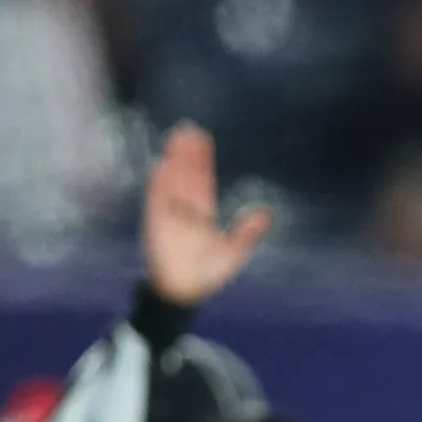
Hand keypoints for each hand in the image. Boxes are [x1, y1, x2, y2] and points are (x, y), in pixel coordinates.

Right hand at [140, 123, 269, 306]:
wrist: (185, 293)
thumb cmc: (208, 274)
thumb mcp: (233, 252)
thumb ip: (247, 232)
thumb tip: (265, 213)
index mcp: (202, 214)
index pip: (203, 181)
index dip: (202, 161)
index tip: (202, 140)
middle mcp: (185, 211)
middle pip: (187, 176)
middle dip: (188, 154)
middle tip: (189, 128)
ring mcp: (169, 216)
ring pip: (172, 182)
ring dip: (174, 162)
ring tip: (176, 139)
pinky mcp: (155, 225)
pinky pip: (156, 201)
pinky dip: (159, 184)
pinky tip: (161, 165)